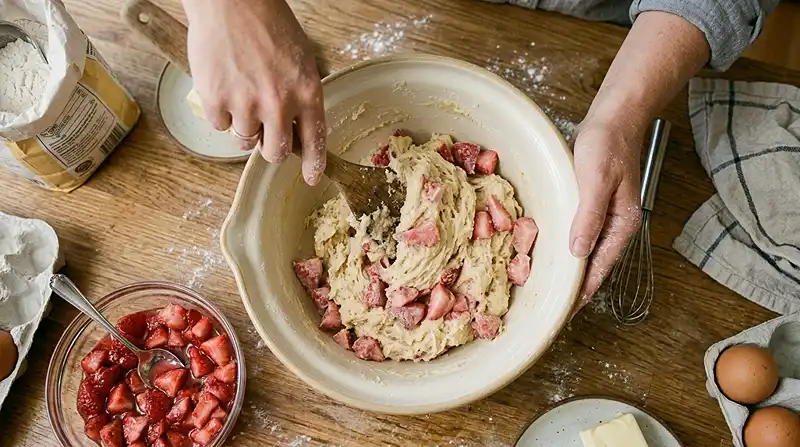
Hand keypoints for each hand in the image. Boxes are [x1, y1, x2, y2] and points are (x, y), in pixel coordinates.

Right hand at [183, 0, 325, 184]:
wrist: (231, 3)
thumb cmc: (267, 25)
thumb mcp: (301, 60)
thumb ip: (302, 96)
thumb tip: (297, 131)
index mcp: (306, 92)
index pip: (314, 141)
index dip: (313, 164)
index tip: (312, 178)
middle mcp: (279, 103)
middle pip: (275, 152)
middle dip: (270, 148)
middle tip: (265, 133)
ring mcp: (246, 104)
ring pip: (245, 141)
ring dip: (244, 126)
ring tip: (242, 93)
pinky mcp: (216, 100)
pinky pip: (220, 126)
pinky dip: (221, 112)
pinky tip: (225, 85)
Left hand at [569, 114, 645, 313]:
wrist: (614, 118)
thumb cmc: (607, 145)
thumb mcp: (596, 179)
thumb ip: (589, 216)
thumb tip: (578, 252)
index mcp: (622, 224)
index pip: (599, 268)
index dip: (582, 292)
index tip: (563, 312)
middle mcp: (616, 226)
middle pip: (594, 266)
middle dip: (575, 288)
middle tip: (549, 307)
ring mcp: (605, 217)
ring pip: (586, 253)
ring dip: (570, 270)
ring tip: (548, 288)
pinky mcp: (593, 207)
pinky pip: (580, 235)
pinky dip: (567, 249)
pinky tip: (552, 254)